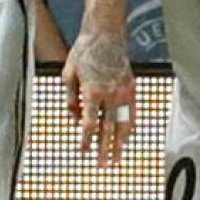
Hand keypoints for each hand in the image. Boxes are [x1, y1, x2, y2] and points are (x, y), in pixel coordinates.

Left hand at [61, 27, 135, 166]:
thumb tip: (73, 118)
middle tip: (103, 165)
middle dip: (104, 149)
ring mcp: (123, 92)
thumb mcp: (68, 74)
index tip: (83, 152)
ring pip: (122, 124)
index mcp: (92, 92)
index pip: (88, 124)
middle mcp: (109, 94)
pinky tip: (126, 139)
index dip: (85, 140)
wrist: (106, 34)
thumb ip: (70, 99)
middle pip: (107, 129)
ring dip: (119, 144)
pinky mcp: (131, 87)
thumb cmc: (83, 52)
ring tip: (117, 159)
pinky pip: (132, 113)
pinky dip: (129, 128)